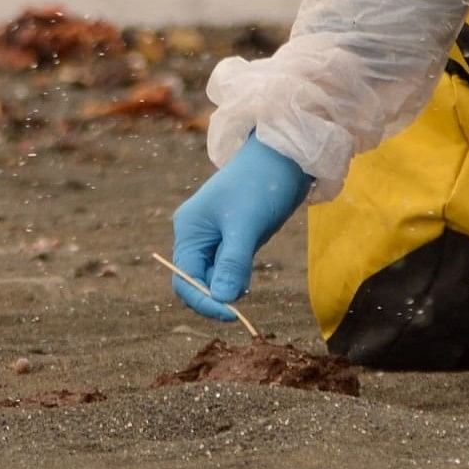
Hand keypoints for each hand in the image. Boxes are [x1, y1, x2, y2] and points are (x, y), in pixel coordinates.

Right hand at [168, 138, 310, 320]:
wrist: (284, 155)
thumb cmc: (260, 184)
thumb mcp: (245, 226)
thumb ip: (232, 263)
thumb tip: (222, 299)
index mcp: (189, 229)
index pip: (184, 278)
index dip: (203, 300)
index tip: (230, 313)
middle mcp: (197, 234)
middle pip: (196, 280)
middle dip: (215, 296)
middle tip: (241, 309)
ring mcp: (216, 236)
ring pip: (214, 276)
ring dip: (228, 287)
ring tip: (247, 285)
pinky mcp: (235, 236)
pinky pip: (228, 267)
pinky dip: (237, 277)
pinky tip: (248, 278)